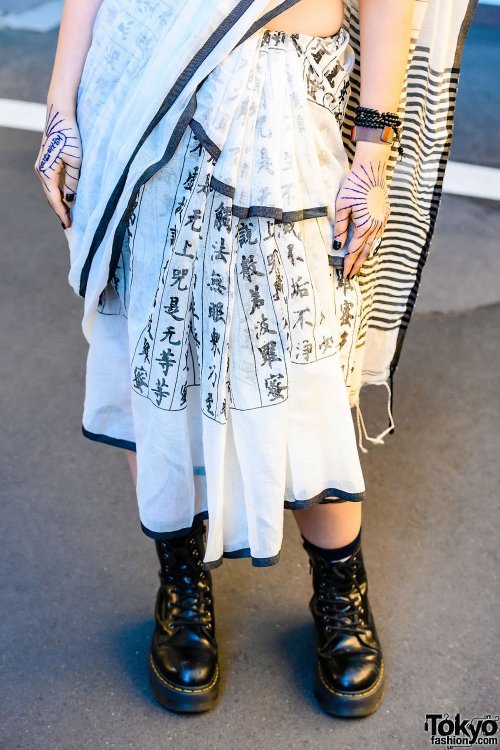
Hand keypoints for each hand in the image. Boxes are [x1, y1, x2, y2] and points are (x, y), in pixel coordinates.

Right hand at [34, 103, 81, 228]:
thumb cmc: (70, 136)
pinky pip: (54, 182)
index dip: (62, 213)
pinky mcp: (49, 162)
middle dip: (60, 211)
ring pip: (52, 190)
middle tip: (70, 225)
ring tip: (70, 215)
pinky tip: (68, 198)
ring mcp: (43, 166)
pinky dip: (60, 192)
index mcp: (46, 173)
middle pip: (51, 197)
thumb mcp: (75, 162)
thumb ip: (72, 182)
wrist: (61, 114)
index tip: (69, 226)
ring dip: (60, 202)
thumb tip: (70, 200)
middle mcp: (41, 171)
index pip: (54, 200)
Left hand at [333, 155, 389, 279]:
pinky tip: (367, 247)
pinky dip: (371, 243)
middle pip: (365, 251)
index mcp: (364, 226)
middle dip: (357, 265)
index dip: (348, 264)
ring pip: (373, 244)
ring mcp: (382, 220)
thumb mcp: (342, 207)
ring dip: (365, 256)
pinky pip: (378, 234)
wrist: (372, 168)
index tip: (344, 275)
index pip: (354, 251)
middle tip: (351, 277)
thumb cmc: (354, 185)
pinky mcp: (384, 214)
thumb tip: (336, 246)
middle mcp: (376, 226)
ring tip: (358, 266)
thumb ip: (340, 228)